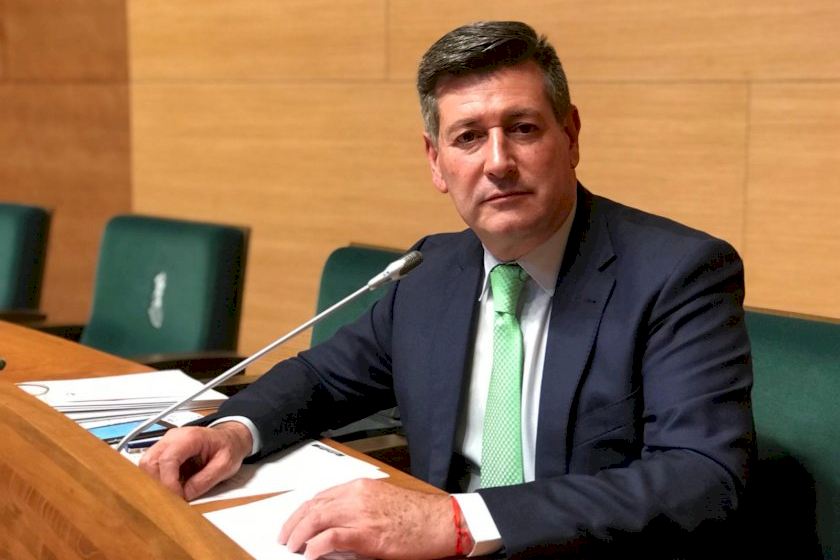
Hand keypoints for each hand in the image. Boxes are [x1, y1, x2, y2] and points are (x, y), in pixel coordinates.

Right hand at [138, 422, 251, 500]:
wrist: (230, 438)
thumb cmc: (228, 447)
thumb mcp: (226, 465)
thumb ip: (206, 480)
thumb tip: (186, 495)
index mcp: (190, 437)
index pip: (168, 460)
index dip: (168, 483)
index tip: (177, 498)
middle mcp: (173, 437)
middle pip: (150, 462)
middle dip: (157, 485)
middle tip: (171, 500)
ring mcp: (166, 443)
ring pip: (146, 465)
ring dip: (155, 484)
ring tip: (171, 495)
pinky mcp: (163, 452)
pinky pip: (151, 467)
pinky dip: (157, 481)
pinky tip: (170, 489)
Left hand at [280, 479, 462, 558]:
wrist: (441, 522)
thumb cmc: (418, 515)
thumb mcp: (383, 502)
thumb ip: (359, 507)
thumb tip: (334, 525)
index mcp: (361, 487)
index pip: (321, 496)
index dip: (303, 511)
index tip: (294, 522)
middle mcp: (357, 496)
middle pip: (314, 506)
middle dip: (294, 523)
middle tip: (285, 538)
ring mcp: (361, 515)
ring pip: (317, 519)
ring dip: (299, 535)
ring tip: (292, 548)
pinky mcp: (367, 535)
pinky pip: (331, 538)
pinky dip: (316, 546)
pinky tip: (309, 554)